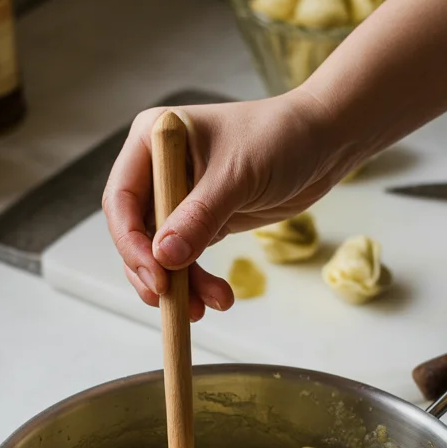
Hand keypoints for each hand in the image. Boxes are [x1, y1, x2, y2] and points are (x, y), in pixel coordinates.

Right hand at [102, 89, 351, 319]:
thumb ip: (199, 217)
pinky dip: (198, 282)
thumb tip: (164, 258)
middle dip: (152, 270)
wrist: (325, 142)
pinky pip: (187, 259)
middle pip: (135, 232)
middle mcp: (158, 169)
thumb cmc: (280, 138)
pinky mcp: (203, 220)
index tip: (155, 274)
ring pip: (161, 253)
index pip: (121, 198)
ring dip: (178, 285)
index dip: (131, 241)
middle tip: (171, 300)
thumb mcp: (237, 176)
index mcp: (151, 140)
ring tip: (203, 309)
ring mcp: (179, 197)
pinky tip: (218, 298)